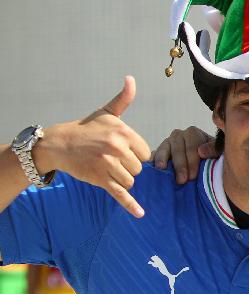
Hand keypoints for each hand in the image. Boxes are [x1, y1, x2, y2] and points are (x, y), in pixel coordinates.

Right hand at [33, 76, 151, 217]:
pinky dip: (130, 205)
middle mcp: (117, 148)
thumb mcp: (105, 113)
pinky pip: (120, 193)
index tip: (122, 151)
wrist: (58, 143)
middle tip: (110, 159)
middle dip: (128, 167)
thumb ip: (123, 99)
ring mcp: (109, 165)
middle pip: (139, 168)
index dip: (135, 154)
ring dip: (121, 178)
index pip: (145, 153)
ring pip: (131, 181)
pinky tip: (140, 213)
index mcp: (124, 132)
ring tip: (106, 168)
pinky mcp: (100, 179)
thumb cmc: (86, 128)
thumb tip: (131, 79)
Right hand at [152, 126, 216, 183]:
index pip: (192, 146)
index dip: (192, 162)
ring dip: (163, 159)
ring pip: (164, 148)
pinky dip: (153, 160)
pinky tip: (153, 168)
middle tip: (182, 181)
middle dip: (180, 165)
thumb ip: (214, 150)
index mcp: (193, 134)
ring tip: (162, 168)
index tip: (193, 176)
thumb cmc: (211, 158)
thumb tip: (202, 152)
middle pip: (178, 148)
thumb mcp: (217, 154)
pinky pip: (154, 154)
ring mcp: (167, 142)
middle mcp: (179, 135)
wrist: (201, 164)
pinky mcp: (158, 151)